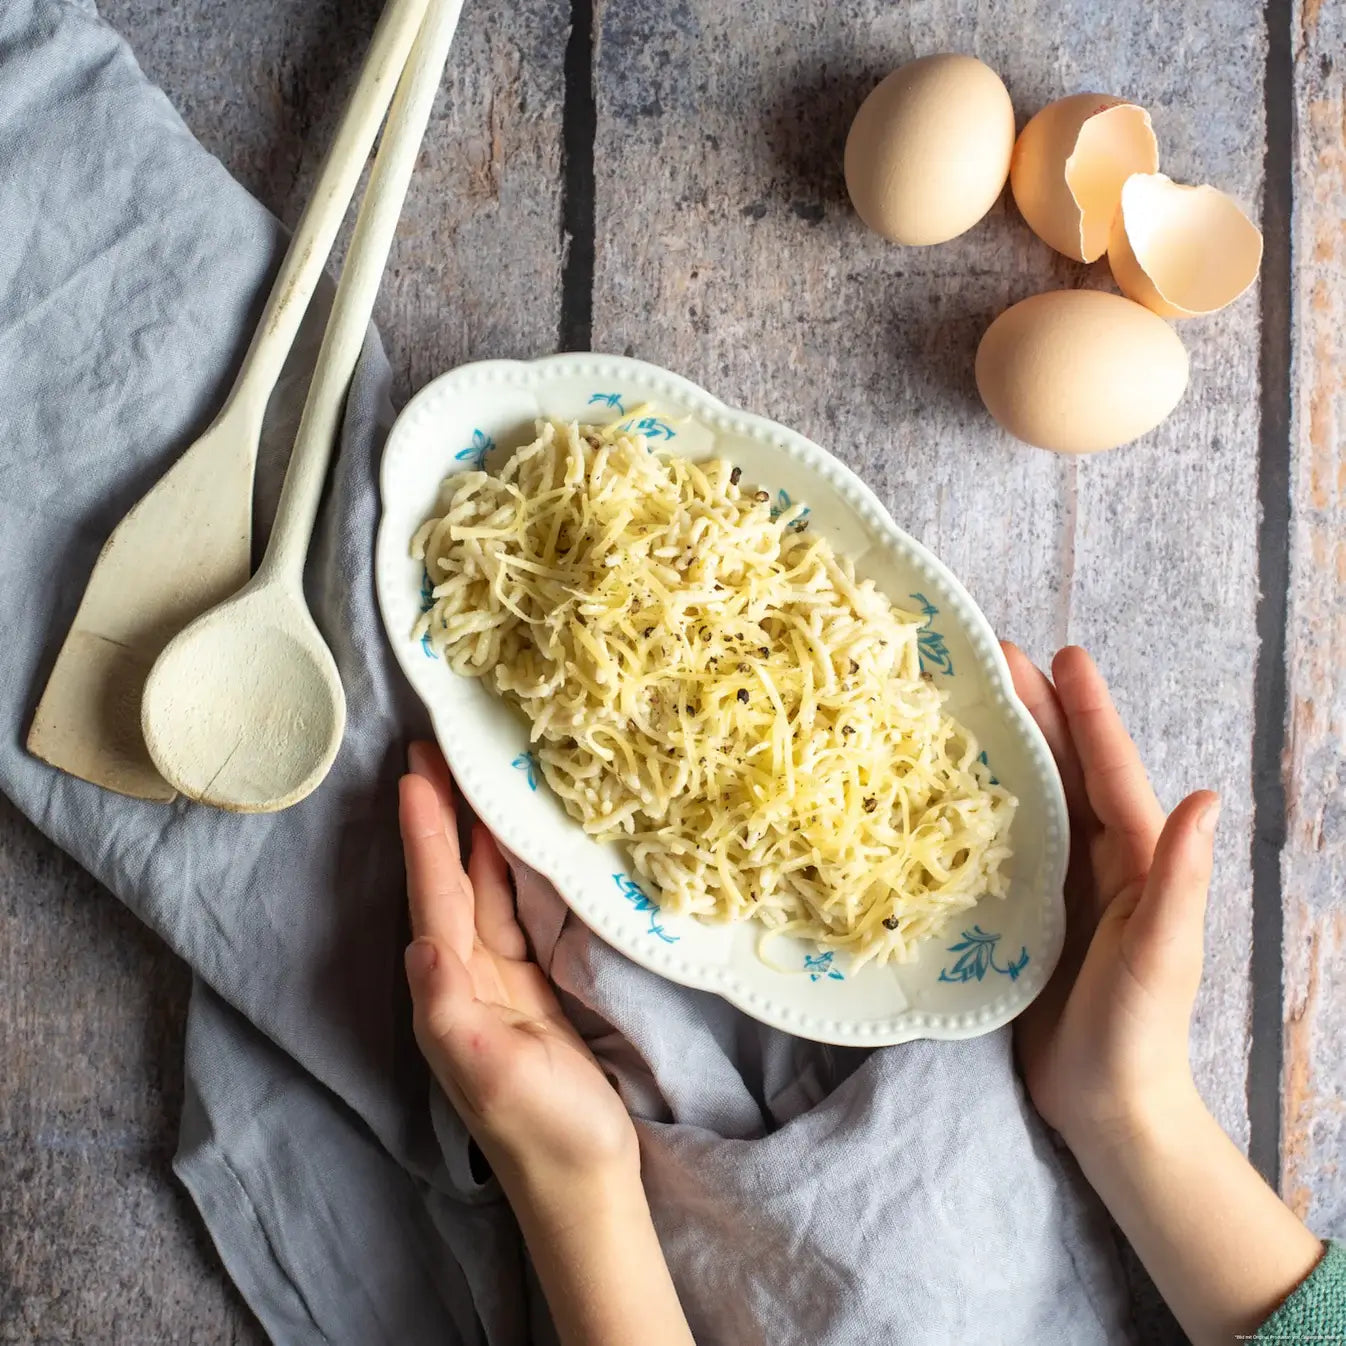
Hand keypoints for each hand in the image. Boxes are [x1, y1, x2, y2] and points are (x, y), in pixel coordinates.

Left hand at [399, 741, 637, 1192]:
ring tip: (469, 778)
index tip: (415, 776)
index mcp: (447, 993)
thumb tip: (421, 942)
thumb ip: (450, 1009)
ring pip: (478, 890)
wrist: (583, 1182)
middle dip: (438, 817)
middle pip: (446, 881)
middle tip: (433, 751)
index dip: (423, 836)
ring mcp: (496, 982)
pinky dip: (506, 872)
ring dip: (468, 835)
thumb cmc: (544, 1132)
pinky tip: (508, 844)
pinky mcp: (529, 987)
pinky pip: (511, 913)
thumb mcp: (492, 1074)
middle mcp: (461, 979)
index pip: (432, 898)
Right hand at [1003, 644, 1218, 1150]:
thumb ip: (1179, 879)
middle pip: (1063, 768)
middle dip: (1033, 710)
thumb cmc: (1138, 1032)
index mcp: (1138, 857)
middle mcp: (1098, 857)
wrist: (1106, 1106)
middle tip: (991, 660)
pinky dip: (976, 804)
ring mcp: (1060, 882)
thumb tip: (1205, 796)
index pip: (1109, 769)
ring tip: (963, 702)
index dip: (1086, 711)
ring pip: (1028, 796)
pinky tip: (941, 786)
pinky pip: (1000, 841)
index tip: (1061, 656)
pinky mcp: (1025, 909)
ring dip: (1001, 747)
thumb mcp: (1163, 954)